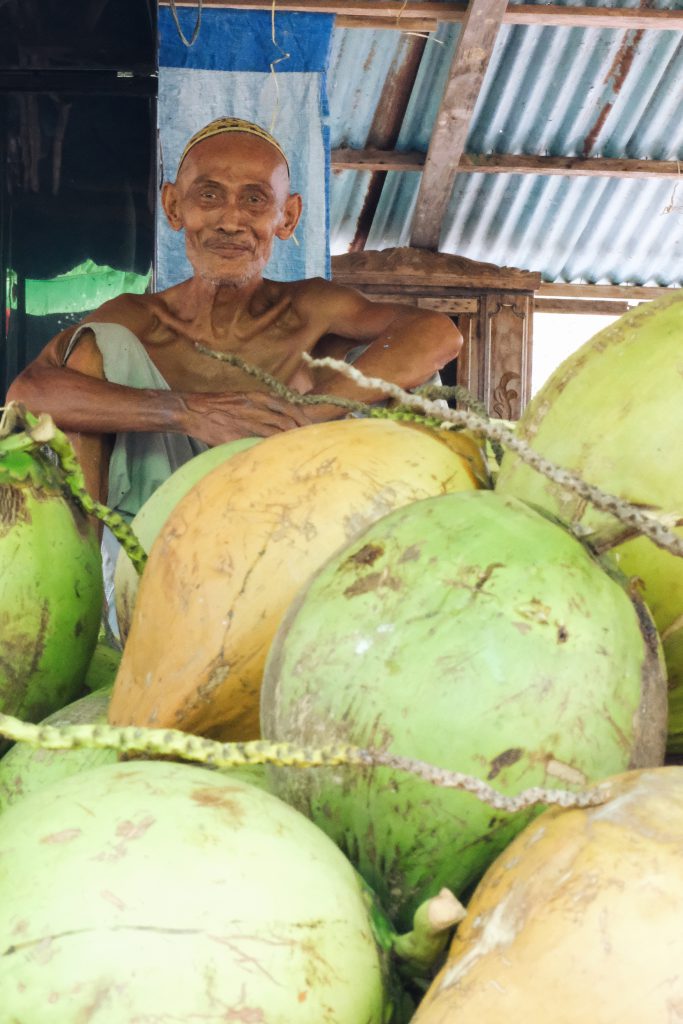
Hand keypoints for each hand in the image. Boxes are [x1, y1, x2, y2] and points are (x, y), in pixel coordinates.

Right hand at [181, 390, 312, 446]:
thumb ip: (267, 399)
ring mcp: (247, 423)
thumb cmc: (220, 404)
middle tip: (311, 443)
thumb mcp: (245, 395)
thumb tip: (292, 397)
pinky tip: (279, 457)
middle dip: (301, 433)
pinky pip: (260, 444)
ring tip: (299, 451)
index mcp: (258, 396)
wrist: (193, 410)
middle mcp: (256, 407)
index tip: (312, 428)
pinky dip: (272, 450)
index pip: (289, 406)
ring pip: (276, 433)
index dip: (303, 418)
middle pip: (287, 421)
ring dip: (290, 442)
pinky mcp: (238, 436)